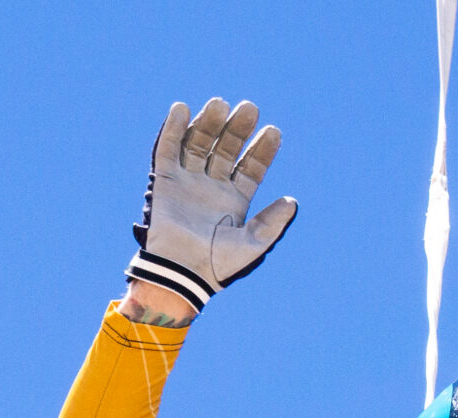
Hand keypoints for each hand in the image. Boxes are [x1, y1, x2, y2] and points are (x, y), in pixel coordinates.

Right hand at [125, 98, 297, 313]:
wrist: (182, 273)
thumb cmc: (219, 264)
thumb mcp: (253, 244)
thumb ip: (272, 223)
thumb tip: (292, 201)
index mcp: (235, 199)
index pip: (251, 166)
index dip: (262, 149)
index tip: (273, 131)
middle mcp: (212, 185)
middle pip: (226, 148)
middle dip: (237, 129)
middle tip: (249, 108)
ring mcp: (188, 181)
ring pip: (199, 144)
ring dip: (209, 123)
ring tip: (219, 104)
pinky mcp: (165, 181)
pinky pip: (168, 150)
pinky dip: (173, 129)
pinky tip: (182, 109)